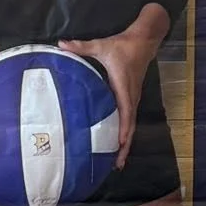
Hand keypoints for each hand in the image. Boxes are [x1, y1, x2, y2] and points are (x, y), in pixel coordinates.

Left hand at [61, 6, 166, 168]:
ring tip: (116, 161)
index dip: (123, 130)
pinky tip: (117, 143)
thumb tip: (61, 44)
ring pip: (130, 125)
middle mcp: (130, 96)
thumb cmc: (124, 45)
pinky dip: (124, 133)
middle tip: (116, 164)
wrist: (144, 40)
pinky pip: (129, 119)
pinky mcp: (131, 98)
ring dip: (125, 143)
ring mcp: (132, 98)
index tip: (119, 145)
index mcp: (124, 87)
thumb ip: (81, 47)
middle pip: (130, 126)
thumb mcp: (102, 45)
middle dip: (124, 146)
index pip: (125, 113)